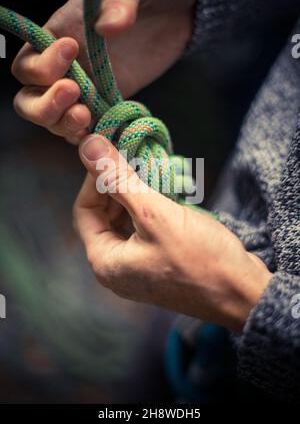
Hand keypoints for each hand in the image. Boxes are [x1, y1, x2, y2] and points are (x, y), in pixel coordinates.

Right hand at [11, 0, 197, 143]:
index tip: (73, 50)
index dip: (42, 64)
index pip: (29, 59)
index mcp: (62, 31)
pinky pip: (89, 130)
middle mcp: (68, 66)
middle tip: (74, 94)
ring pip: (55, 119)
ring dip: (63, 124)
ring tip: (86, 117)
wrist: (186, 10)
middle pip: (30, 97)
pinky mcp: (111, 105)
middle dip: (44, 104)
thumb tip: (106, 26)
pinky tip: (102, 134)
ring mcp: (89, 89)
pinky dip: (89, 138)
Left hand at [74, 134, 272, 331]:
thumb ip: (118, 179)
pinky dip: (152, 206)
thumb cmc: (199, 258)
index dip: (95, 178)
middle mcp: (117, 266)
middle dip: (118, 184)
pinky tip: (166, 189)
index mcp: (105, 261)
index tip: (114, 153)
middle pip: (104, 214)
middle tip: (136, 158)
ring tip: (153, 170)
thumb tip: (88, 145)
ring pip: (126, 218)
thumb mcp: (154, 214)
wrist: (242, 293)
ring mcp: (139, 265)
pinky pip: (145, 227)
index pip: (84, 209)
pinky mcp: (159, 261)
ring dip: (137, 192)